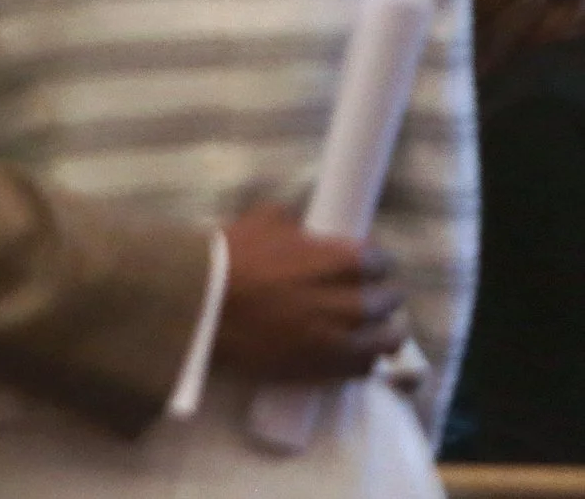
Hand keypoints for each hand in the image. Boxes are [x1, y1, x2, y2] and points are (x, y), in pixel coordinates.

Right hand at [213, 202, 404, 382]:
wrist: (202, 309)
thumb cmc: (229, 260)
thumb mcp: (262, 221)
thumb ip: (295, 225)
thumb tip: (303, 230)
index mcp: (342, 260)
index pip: (380, 260)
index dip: (372, 261)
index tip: (362, 264)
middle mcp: (352, 302)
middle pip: (390, 300)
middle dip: (380, 294)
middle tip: (365, 294)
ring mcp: (342, 339)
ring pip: (388, 339)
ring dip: (383, 330)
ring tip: (371, 329)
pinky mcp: (326, 369)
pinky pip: (364, 367)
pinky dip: (363, 358)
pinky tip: (353, 351)